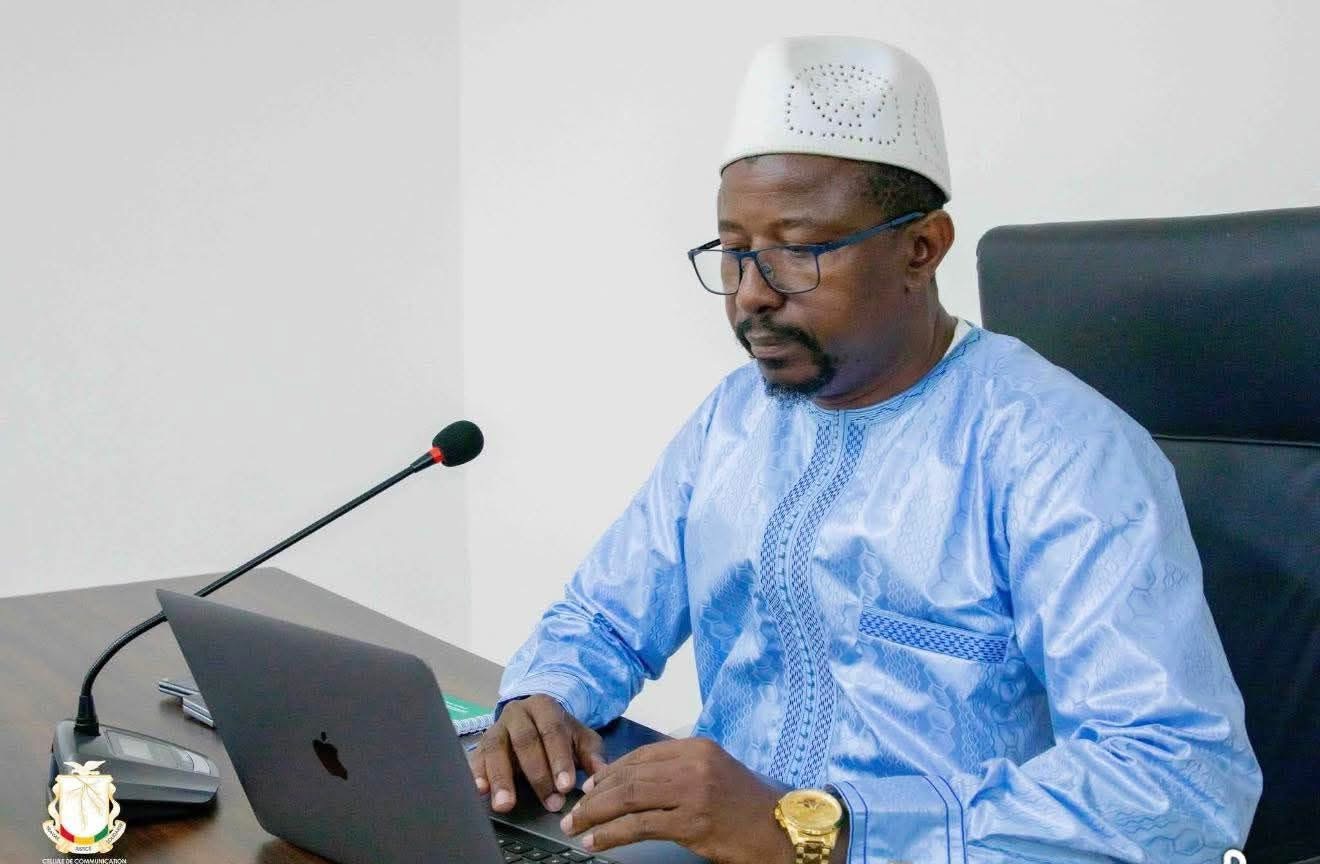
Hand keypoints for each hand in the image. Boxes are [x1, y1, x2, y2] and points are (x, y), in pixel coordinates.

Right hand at [467, 694, 607, 813]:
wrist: (531, 718)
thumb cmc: (558, 733)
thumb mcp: (579, 737)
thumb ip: (591, 753)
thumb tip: (601, 772)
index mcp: (544, 706)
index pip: (552, 732)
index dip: (559, 760)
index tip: (566, 786)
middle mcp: (517, 713)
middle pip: (525, 742)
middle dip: (538, 775)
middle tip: (550, 802)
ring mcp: (496, 728)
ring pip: (496, 750)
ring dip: (501, 779)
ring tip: (506, 804)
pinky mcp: (480, 746)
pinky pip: (476, 759)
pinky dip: (477, 775)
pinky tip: (479, 791)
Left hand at [557, 737, 799, 863]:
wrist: (782, 830)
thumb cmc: (746, 807)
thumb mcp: (713, 774)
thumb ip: (677, 771)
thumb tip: (628, 783)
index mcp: (696, 747)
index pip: (640, 756)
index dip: (609, 772)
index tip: (589, 788)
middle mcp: (693, 764)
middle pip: (629, 776)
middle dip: (595, 795)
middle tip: (575, 811)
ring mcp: (694, 792)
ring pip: (629, 798)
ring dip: (596, 814)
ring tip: (577, 827)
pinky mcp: (693, 822)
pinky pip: (640, 826)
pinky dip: (612, 834)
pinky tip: (597, 841)